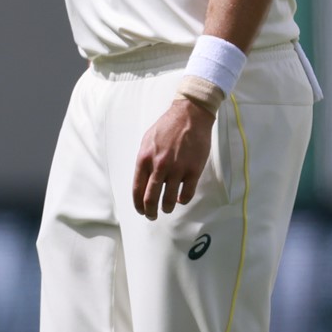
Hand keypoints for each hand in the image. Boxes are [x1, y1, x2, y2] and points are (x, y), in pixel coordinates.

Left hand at [133, 100, 215, 219]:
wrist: (190, 115)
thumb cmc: (168, 126)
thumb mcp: (147, 141)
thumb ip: (144, 161)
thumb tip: (144, 178)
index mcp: (144, 159)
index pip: (137, 190)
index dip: (138, 204)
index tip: (141, 210)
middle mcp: (159, 166)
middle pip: (151, 198)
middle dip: (150, 212)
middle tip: (152, 216)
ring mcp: (177, 169)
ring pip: (169, 199)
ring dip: (167, 208)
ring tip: (167, 208)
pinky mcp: (194, 169)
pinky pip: (187, 193)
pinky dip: (183, 200)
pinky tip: (181, 198)